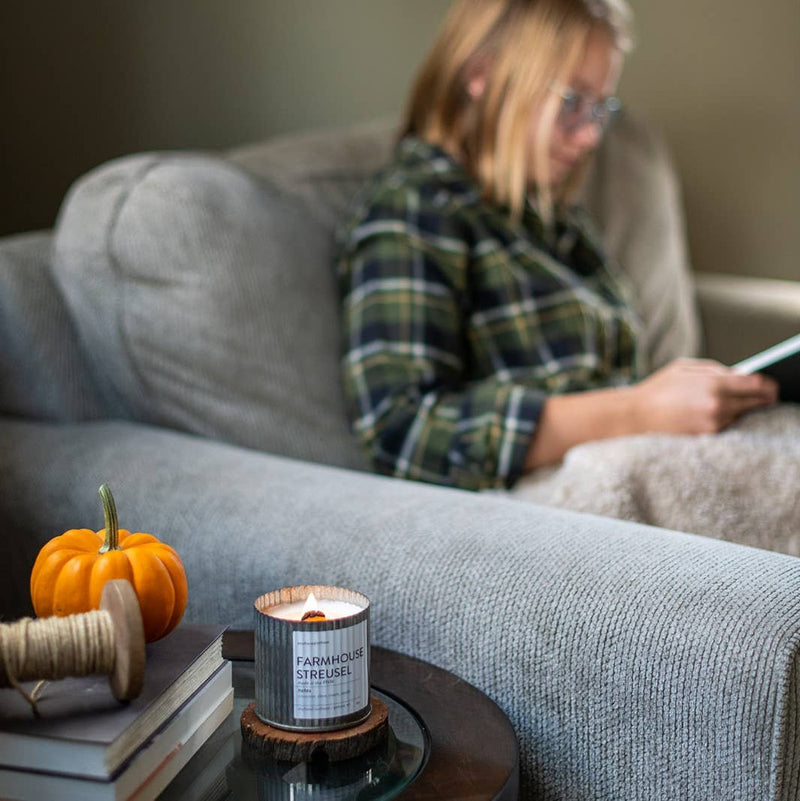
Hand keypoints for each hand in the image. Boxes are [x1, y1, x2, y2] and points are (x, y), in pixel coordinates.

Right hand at [631, 358, 778, 434]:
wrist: (636, 416)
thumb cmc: (658, 388)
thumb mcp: (685, 367)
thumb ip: (716, 369)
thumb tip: (740, 375)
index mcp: (714, 384)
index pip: (758, 384)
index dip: (769, 384)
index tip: (772, 386)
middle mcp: (718, 405)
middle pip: (756, 402)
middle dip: (762, 398)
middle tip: (765, 396)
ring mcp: (713, 423)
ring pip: (742, 414)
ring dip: (740, 408)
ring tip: (728, 402)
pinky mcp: (706, 436)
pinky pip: (727, 425)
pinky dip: (726, 419)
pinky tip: (714, 413)